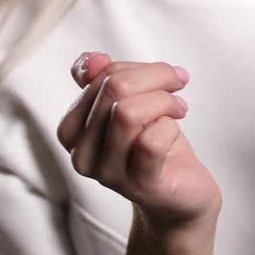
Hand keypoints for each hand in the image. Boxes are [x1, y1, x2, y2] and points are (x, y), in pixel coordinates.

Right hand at [57, 53, 221, 232]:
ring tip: (179, 107)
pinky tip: (175, 132)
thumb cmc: (155, 145)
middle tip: (178, 84)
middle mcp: (82, 156)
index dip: (135, 67)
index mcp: (72, 132)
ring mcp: (109, 175)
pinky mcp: (141, 187)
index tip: (163, 74)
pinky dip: (170, 127)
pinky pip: (152, 142)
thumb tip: (93, 59)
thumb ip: (107, 79)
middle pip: (114, 90)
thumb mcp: (131, 105)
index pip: (97, 78)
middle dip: (155, 77)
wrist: (182, 194)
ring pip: (128, 113)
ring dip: (164, 101)